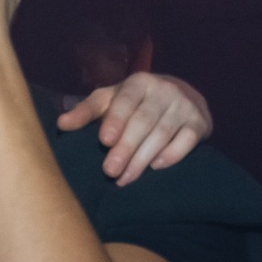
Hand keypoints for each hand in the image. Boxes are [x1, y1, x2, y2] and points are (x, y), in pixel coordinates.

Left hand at [57, 73, 212, 184]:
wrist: (179, 97)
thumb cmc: (134, 102)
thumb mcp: (109, 100)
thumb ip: (86, 111)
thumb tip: (62, 124)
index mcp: (139, 83)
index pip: (126, 101)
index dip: (116, 120)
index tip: (104, 141)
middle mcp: (164, 90)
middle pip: (144, 121)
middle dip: (126, 147)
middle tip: (109, 171)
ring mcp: (185, 106)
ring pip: (163, 134)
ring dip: (143, 159)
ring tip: (124, 179)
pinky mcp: (200, 123)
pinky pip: (186, 141)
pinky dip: (172, 155)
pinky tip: (155, 168)